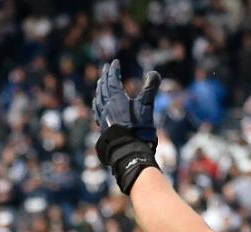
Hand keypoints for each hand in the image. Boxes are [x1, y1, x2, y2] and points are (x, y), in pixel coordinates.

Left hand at [92, 59, 161, 194]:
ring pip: (98, 98)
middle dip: (105, 77)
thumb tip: (154, 73)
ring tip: (100, 83)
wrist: (129, 150)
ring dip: (99, 89)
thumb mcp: (146, 106)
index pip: (112, 80)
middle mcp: (106, 106)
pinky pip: (97, 111)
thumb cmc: (138, 128)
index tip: (115, 62)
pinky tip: (97, 104)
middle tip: (106, 68)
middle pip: (103, 87)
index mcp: (116, 99)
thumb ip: (150, 88)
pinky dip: (97, 103)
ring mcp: (103, 117)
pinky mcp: (103, 127)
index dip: (114, 70)